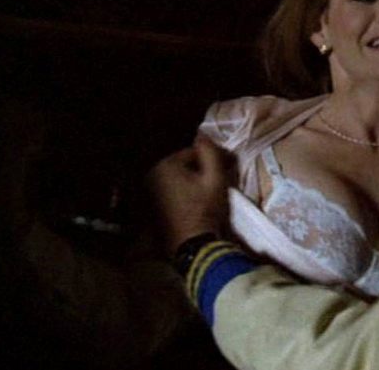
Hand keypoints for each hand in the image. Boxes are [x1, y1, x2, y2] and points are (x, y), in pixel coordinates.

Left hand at [147, 136, 235, 255]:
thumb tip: (203, 133)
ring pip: (178, 179)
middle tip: (220, 180)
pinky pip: (171, 193)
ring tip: (210, 193)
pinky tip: (196, 204)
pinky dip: (183, 194)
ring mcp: (148, 193)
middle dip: (202, 170)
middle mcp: (151, 175)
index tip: (230, 167)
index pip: (195, 153)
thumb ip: (211, 152)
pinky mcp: (151, 208)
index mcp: (165, 165)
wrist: (192, 245)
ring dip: (193, 182)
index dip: (214, 159)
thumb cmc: (205, 209)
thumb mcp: (215, 177)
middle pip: (185, 166)